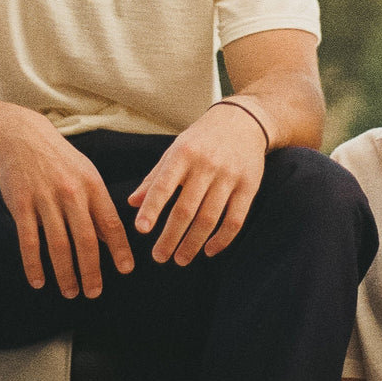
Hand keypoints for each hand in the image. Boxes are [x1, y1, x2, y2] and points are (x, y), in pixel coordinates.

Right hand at [0, 107, 134, 298]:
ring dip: (65, 273)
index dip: (119, 248)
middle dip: (91, 270)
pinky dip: (34, 265)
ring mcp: (45, 199)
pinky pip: (28, 241)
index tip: (126, 270)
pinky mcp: (21, 204)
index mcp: (92, 185)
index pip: (110, 222)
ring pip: (58, 245)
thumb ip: (98, 206)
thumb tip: (112, 239)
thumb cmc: (61, 161)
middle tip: (94, 292)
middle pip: (85, 239)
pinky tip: (39, 281)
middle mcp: (71, 193)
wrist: (23, 137)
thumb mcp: (86, 175)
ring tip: (70, 292)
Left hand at [128, 102, 266, 265]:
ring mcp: (229, 175)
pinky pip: (235, 220)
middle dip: (170, 237)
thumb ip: (155, 177)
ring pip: (209, 218)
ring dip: (193, 244)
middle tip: (159, 257)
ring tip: (180, 259)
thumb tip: (132, 203)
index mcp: (184, 153)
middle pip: (186, 209)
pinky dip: (222, 240)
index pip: (164, 184)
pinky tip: (209, 250)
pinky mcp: (249, 186)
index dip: (152, 208)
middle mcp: (207, 164)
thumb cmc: (201, 139)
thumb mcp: (175, 150)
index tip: (141, 230)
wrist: (243, 121)